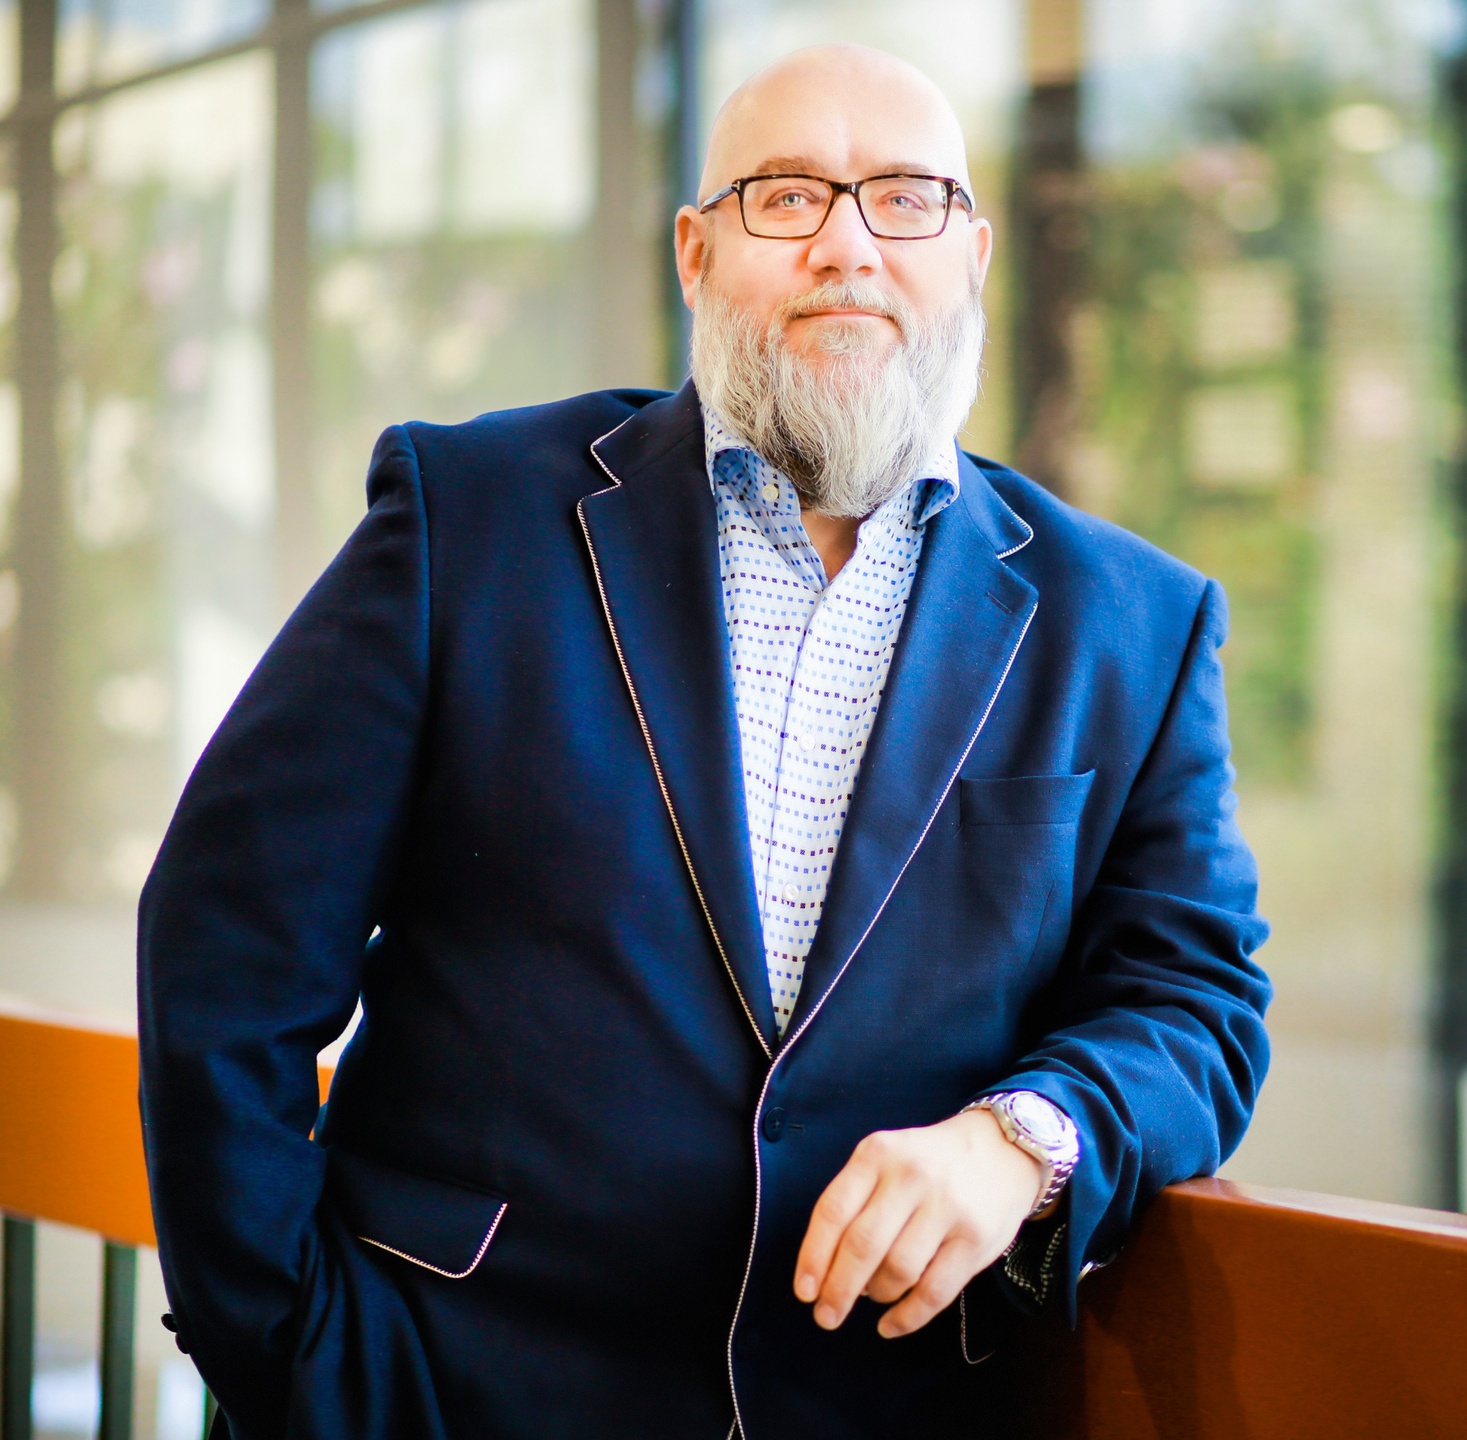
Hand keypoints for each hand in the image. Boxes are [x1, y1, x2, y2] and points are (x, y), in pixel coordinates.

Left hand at [792, 1108, 1043, 1338]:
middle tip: (827, 1316)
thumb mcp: (886, 1159)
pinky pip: (934, 1291)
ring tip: (871, 1297)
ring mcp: (947, 1207)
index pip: (833, 1211)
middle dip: (839, 1289)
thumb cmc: (927, 1162)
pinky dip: (907, 1317)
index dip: (813, 1256)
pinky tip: (890, 1325)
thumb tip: (824, 1268)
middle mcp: (910, 1176)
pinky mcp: (975, 1239)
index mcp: (877, 1154)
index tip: (804, 1292)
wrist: (1001, 1150)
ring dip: (876, 1295)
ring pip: (898, 1271)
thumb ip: (856, 1200)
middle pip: (863, 1246)